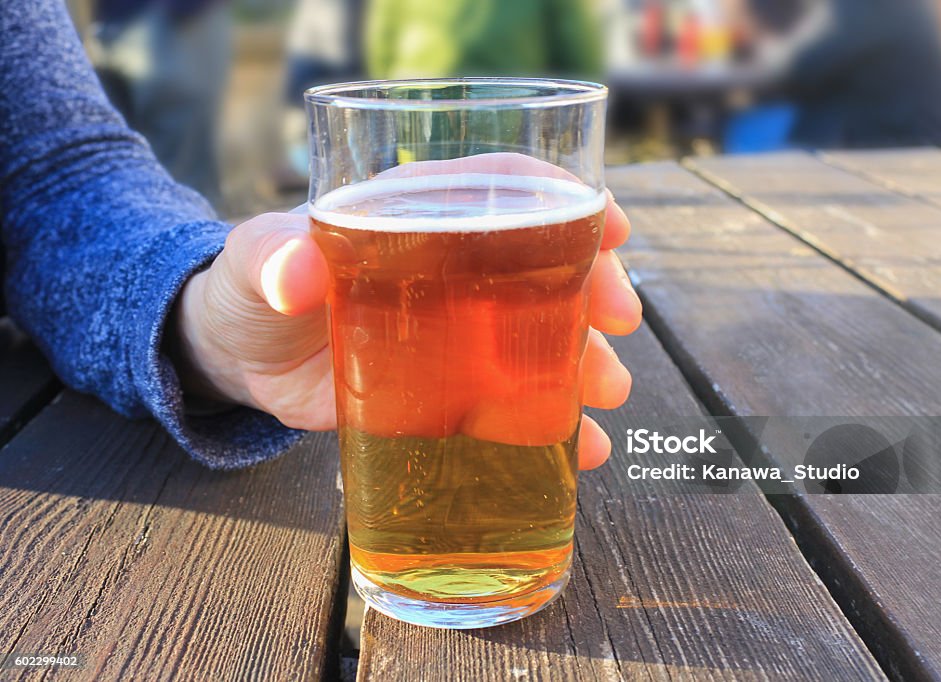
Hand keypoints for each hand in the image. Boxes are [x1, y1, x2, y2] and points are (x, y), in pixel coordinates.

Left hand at [175, 191, 640, 469]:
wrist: (243, 358)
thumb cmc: (252, 286)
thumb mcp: (254, 261)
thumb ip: (271, 258)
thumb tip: (291, 271)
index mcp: (420, 215)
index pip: (505, 189)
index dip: (564, 199)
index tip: (610, 225)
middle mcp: (455, 268)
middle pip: (545, 263)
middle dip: (594, 286)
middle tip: (619, 319)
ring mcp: (459, 331)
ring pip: (542, 335)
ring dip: (585, 359)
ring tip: (607, 392)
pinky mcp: (451, 387)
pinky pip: (514, 400)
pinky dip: (552, 425)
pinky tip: (580, 448)